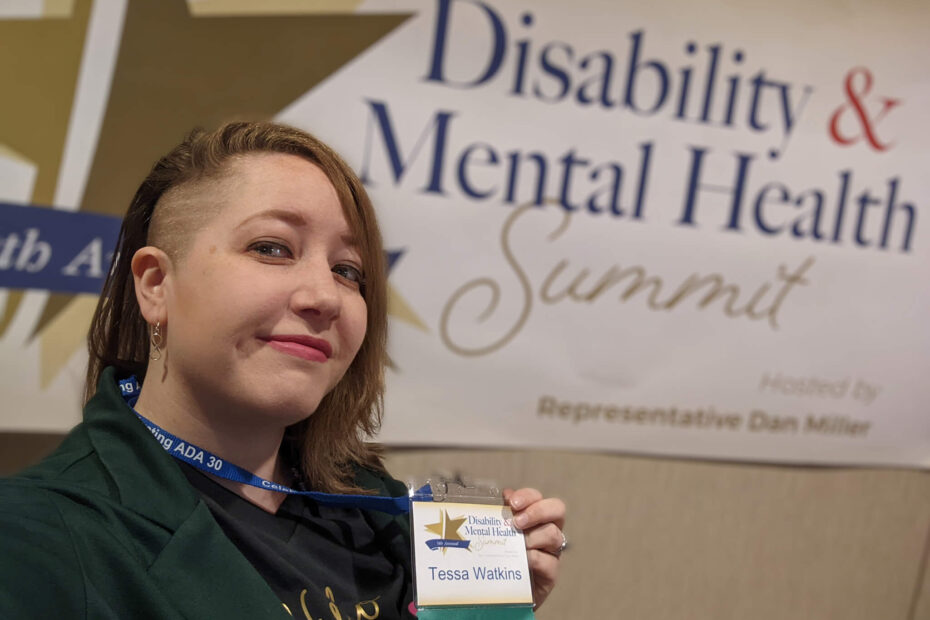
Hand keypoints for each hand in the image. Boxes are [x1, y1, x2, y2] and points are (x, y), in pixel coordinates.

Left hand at [503, 487, 565, 609]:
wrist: (501, 593)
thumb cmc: (501, 559)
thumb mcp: (500, 535)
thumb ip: (503, 515)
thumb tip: (506, 494)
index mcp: (535, 518)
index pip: (538, 498)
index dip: (527, 496)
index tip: (512, 502)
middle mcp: (548, 531)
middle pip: (557, 509)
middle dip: (537, 511)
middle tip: (517, 522)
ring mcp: (552, 552)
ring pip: (553, 534)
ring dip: (533, 537)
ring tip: (516, 545)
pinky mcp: (551, 573)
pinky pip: (548, 561)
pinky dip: (534, 558)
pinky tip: (522, 560)